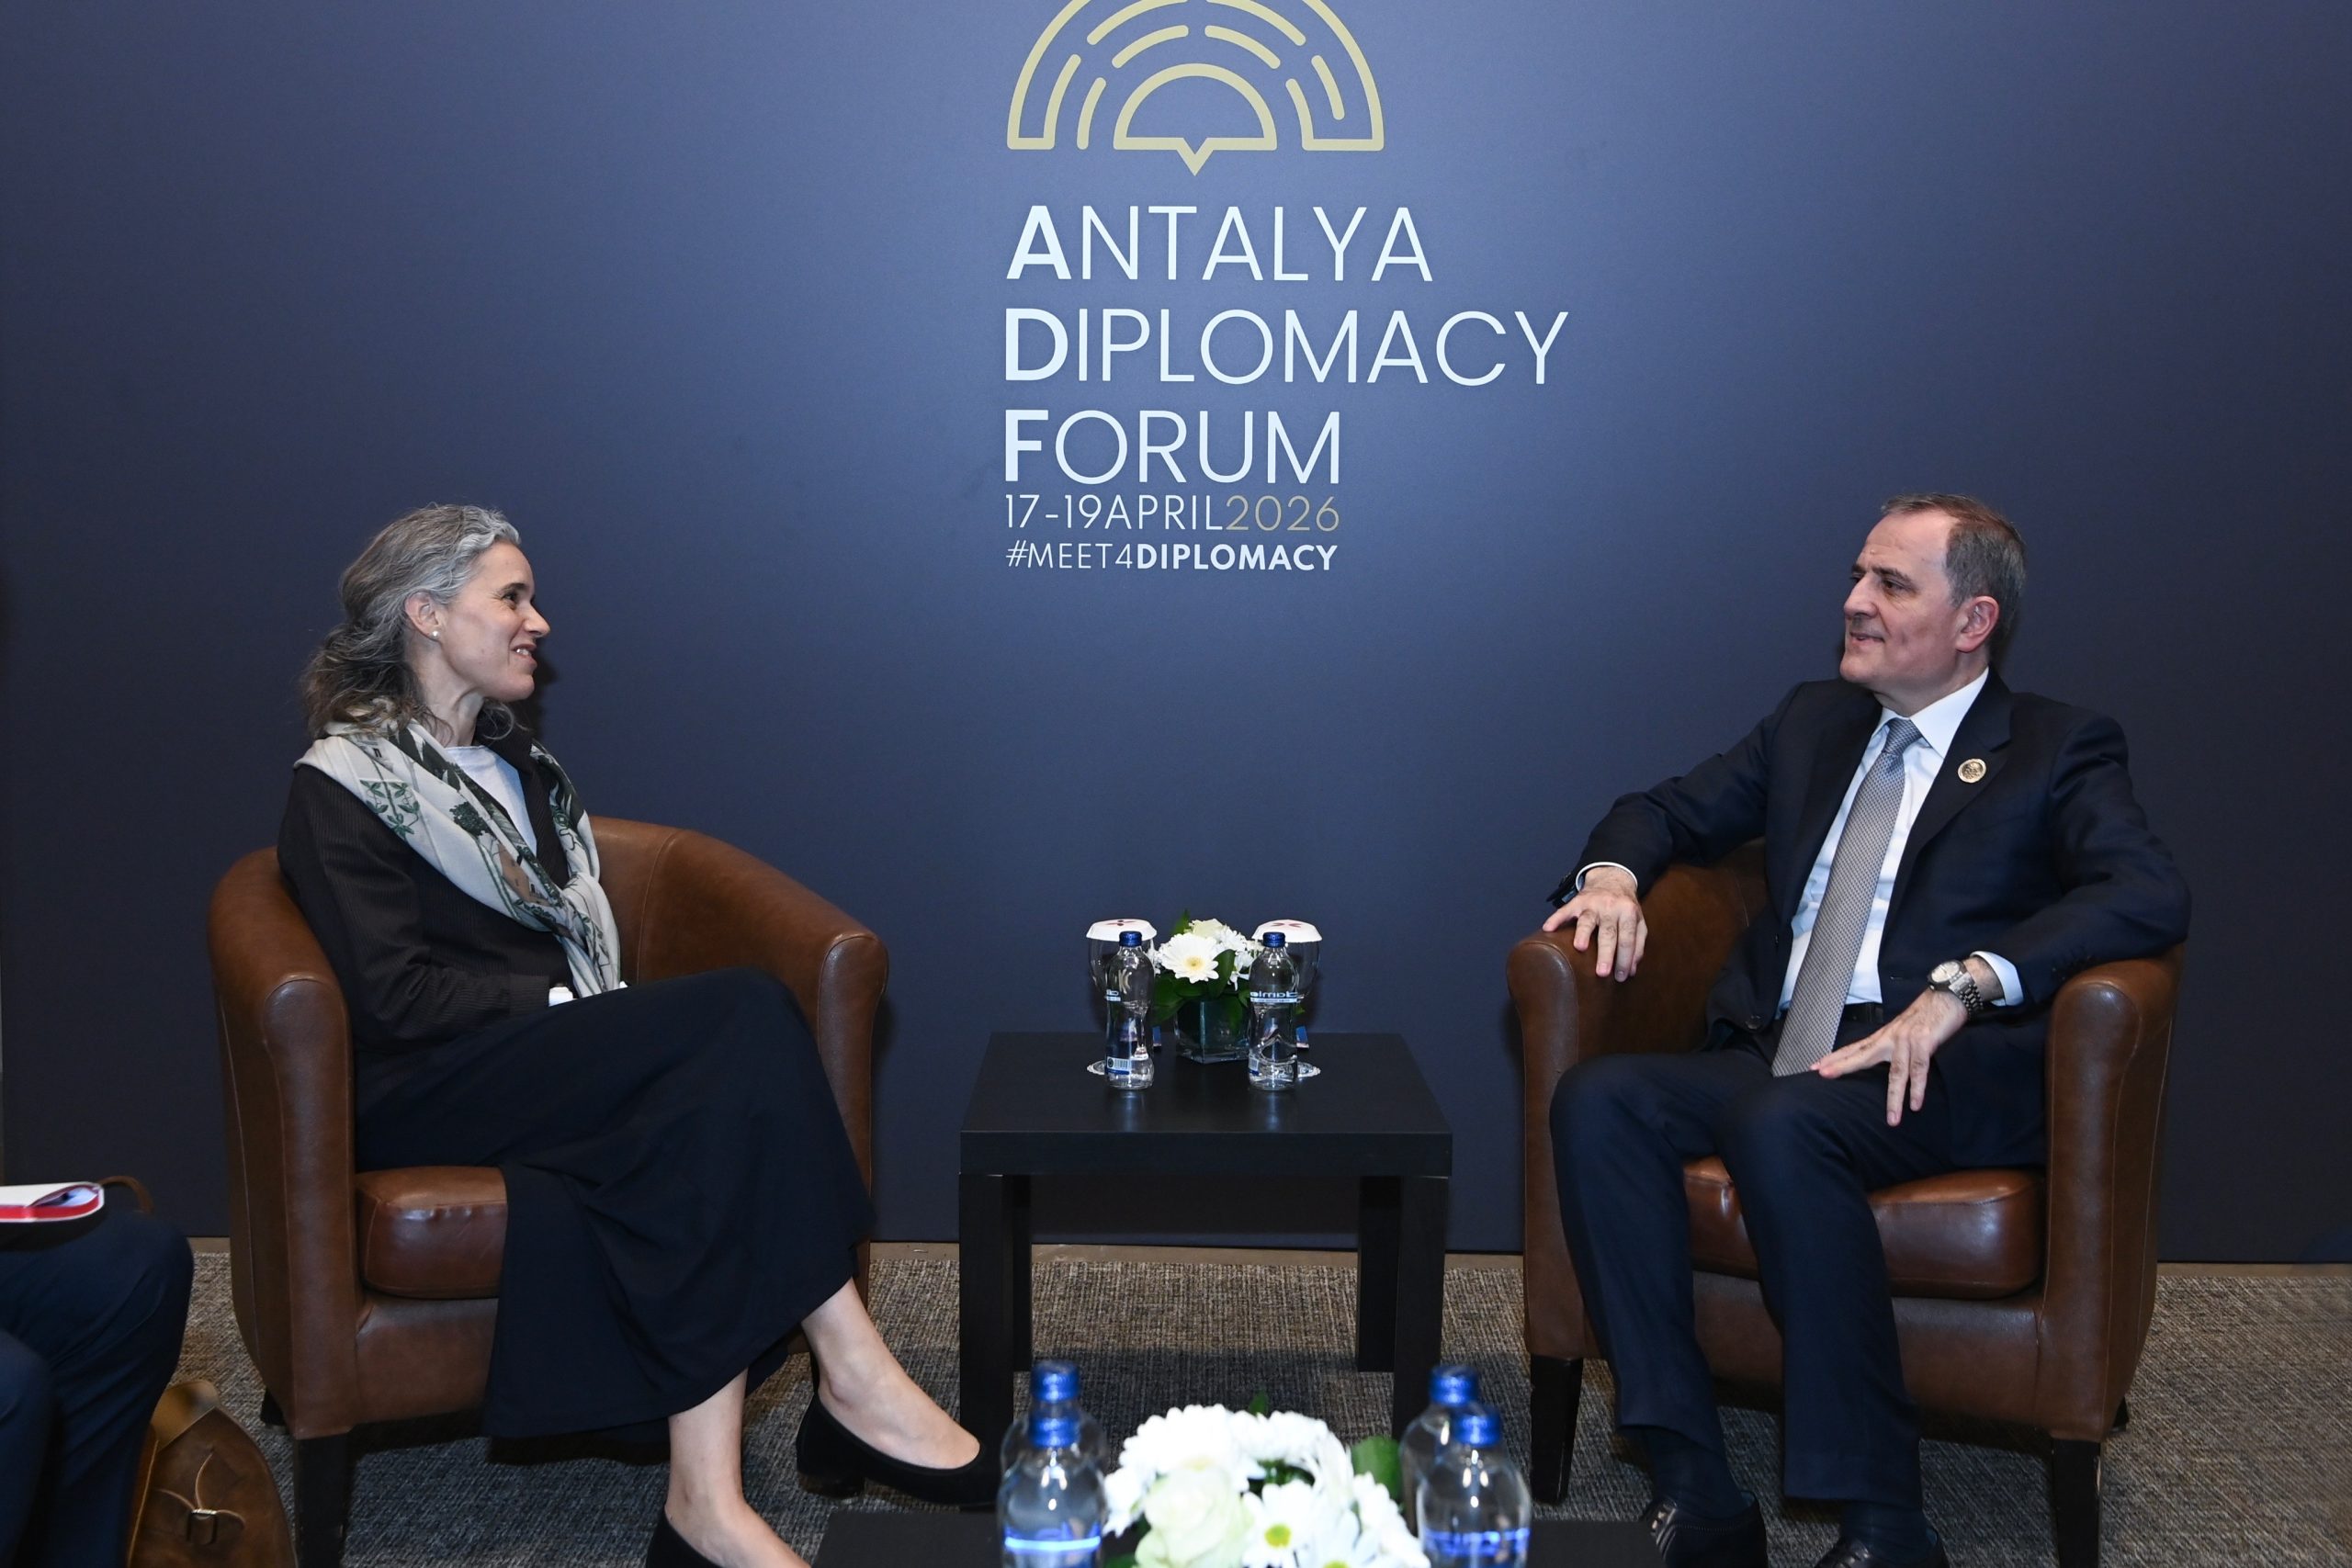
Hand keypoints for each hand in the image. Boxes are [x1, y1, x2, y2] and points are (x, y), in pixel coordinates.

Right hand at [1541, 866, 1646, 980]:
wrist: (1612, 878)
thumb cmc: (1625, 906)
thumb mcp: (1638, 922)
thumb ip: (1638, 945)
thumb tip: (1631, 970)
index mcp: (1628, 913)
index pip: (1628, 939)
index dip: (1625, 959)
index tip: (1621, 977)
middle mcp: (1610, 907)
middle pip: (1608, 933)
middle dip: (1606, 953)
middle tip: (1602, 973)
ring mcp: (1592, 904)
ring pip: (1587, 920)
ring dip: (1583, 933)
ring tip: (1580, 947)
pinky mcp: (1576, 901)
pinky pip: (1565, 910)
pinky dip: (1555, 919)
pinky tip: (1548, 929)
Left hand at [1813, 986, 1967, 1124]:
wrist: (1947, 997)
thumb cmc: (1926, 1016)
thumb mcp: (1903, 1031)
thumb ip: (1890, 1046)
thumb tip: (1880, 1060)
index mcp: (1884, 1037)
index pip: (1854, 1048)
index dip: (1835, 1057)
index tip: (1815, 1066)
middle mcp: (1891, 1038)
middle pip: (1863, 1056)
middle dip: (1843, 1066)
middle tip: (1823, 1075)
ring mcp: (1907, 1040)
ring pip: (1896, 1073)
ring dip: (1894, 1099)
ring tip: (1892, 1120)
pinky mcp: (1925, 1042)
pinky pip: (1919, 1069)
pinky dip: (1918, 1088)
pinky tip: (1915, 1104)